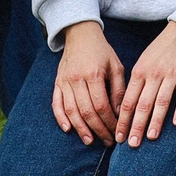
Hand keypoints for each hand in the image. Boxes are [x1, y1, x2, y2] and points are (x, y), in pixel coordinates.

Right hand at [51, 22, 125, 145]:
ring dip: (80, 128)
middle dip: (98, 129)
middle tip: (107, 141)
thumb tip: (119, 113)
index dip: (109, 122)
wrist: (80, 34)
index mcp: (93, 74)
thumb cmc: (102, 51)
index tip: (117, 132)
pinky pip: (56, 103)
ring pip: (71, 111)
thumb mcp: (116, 66)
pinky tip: (68, 129)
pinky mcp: (57, 83)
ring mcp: (64, 81)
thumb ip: (118, 89)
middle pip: (86, 111)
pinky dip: (60, 118)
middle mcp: (77, 79)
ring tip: (90, 140)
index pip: (101, 105)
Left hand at [115, 22, 175, 145]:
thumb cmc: (160, 50)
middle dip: (136, 125)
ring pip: (161, 102)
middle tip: (131, 144)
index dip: (122, 120)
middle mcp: (153, 75)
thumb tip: (126, 107)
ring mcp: (170, 75)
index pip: (127, 100)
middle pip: (142, 104)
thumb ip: (136, 84)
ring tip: (151, 137)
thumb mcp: (142, 63)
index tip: (118, 136)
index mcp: (139, 73)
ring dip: (156, 121)